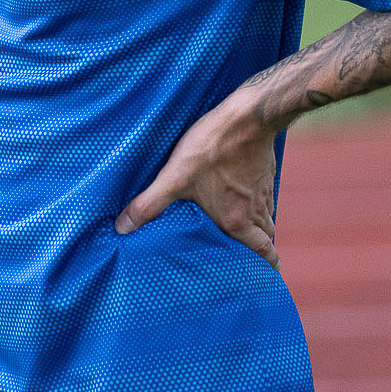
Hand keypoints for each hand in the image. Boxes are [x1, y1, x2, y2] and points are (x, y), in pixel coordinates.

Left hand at [113, 94, 281, 276]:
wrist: (247, 116)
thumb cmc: (212, 148)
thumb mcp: (175, 177)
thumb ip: (150, 204)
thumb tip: (122, 228)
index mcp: (237, 221)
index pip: (264, 252)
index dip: (268, 266)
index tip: (267, 275)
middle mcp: (255, 210)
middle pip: (267, 238)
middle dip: (262, 250)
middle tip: (255, 258)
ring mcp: (262, 190)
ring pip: (268, 217)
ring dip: (261, 227)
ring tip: (248, 231)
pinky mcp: (264, 171)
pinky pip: (266, 196)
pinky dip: (260, 203)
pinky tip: (245, 195)